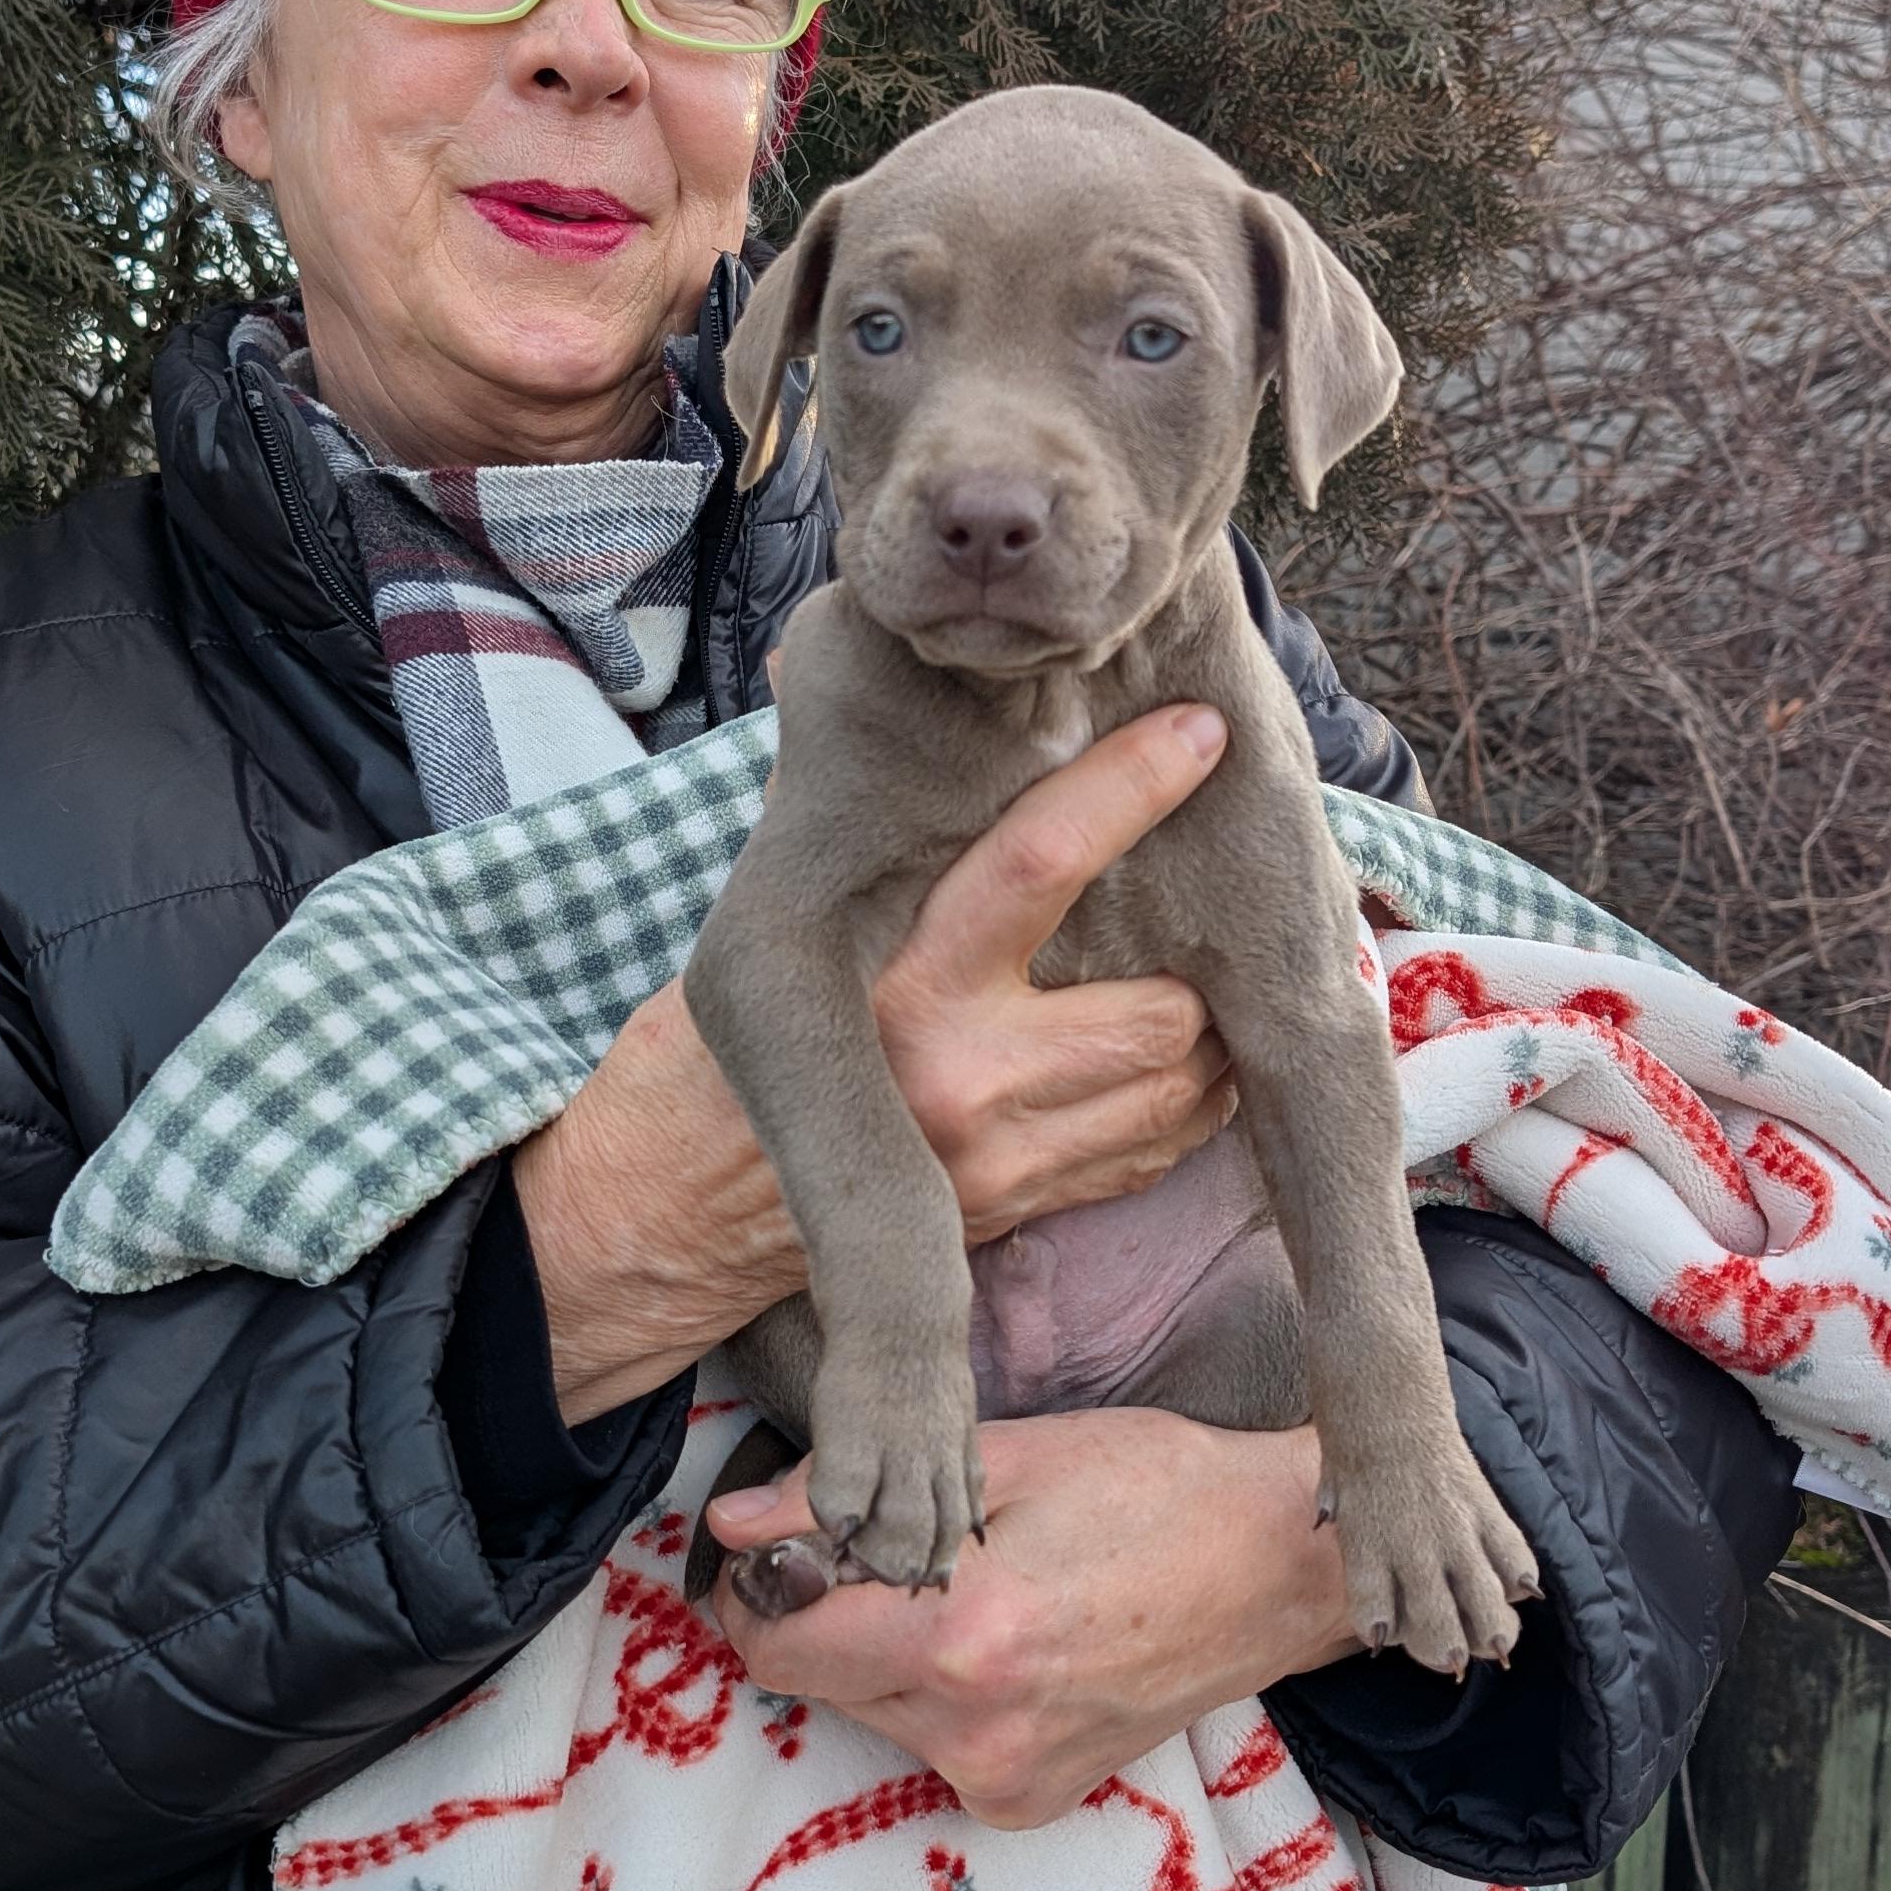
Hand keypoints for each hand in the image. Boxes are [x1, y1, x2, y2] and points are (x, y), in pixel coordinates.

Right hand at [514, 709, 1237, 1416]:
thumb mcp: (781, 922)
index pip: (1041, 860)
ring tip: (1212, 979)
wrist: (678, 1202)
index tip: (1198, 733)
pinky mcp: (1014, 1210)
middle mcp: (957, 1074)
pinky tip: (1180, 1062)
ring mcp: (997, 1158)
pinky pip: (1152, 1153)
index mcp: (896, 978)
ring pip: (1176, 1087)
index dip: (1132, 788)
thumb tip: (899, 680)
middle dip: (1199, 963)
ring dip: (1212, 1036)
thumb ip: (866, 827)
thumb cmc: (726, 1040)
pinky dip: (1186, 1104)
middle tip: (1210, 904)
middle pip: (1157, 1009)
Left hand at [704, 1409, 1366, 1826]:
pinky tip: (1013, 1645)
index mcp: (961, 1634)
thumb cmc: (1156, 1488)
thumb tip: (735, 1520)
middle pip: (814, 1679)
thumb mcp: (1005, 1459)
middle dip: (826, 1616)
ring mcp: (1003, 1777)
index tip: (785, 1548)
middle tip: (896, 1556)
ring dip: (884, 1657)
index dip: (760, 1588)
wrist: (1283, 1571)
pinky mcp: (1028, 1801)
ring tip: (975, 1596)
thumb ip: (854, 1496)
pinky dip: (941, 1696)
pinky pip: (930, 1744)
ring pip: (868, 1713)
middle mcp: (973, 1728)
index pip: (774, 1641)